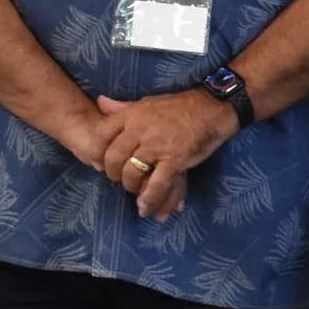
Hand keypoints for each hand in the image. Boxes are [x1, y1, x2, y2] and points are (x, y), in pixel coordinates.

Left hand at [96, 88, 237, 219]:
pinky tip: (146, 206)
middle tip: (118, 179)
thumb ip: (123, 107)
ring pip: (132, 172)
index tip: (98, 164)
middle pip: (114, 158)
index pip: (102, 135)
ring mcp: (156, 146)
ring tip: (134, 191)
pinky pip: (157, 184)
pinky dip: (150, 198)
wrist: (211, 110)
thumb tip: (100, 102)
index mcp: (132, 115)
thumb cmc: (180, 106)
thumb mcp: (147, 102)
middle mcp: (140, 130)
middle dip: (113, 173)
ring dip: (130, 186)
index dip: (96, 153)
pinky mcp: (174, 160)